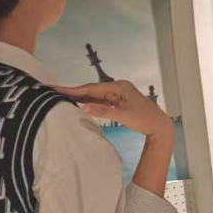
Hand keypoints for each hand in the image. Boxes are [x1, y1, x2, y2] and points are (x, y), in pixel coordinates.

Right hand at [57, 81, 173, 138]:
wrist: (159, 125)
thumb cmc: (144, 120)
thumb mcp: (122, 115)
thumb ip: (103, 111)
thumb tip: (83, 107)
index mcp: (119, 86)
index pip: (92, 88)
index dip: (74, 89)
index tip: (57, 88)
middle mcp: (118, 87)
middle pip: (92, 89)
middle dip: (73, 91)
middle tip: (53, 90)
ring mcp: (118, 93)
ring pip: (95, 94)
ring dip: (80, 96)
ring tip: (61, 95)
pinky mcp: (118, 101)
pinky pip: (100, 99)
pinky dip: (89, 101)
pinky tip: (78, 102)